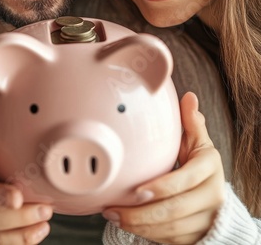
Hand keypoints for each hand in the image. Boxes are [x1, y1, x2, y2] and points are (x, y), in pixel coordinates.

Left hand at [102, 92, 225, 244]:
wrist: (214, 198)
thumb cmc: (198, 165)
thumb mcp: (197, 143)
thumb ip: (191, 123)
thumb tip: (188, 97)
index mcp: (210, 168)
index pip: (185, 180)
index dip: (161, 187)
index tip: (137, 190)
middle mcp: (212, 196)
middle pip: (174, 210)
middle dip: (140, 212)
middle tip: (113, 208)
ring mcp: (205, 219)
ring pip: (170, 229)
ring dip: (138, 225)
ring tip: (113, 214)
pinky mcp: (195, 236)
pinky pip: (169, 239)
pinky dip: (146, 234)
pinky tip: (127, 224)